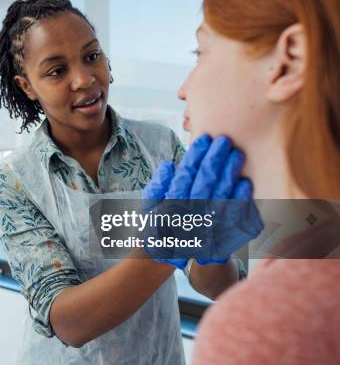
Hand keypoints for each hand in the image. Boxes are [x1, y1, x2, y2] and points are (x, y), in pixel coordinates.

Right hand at [142, 134, 259, 265]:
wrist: (171, 256)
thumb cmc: (159, 224)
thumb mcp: (150, 206)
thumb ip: (157, 186)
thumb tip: (169, 166)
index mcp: (170, 207)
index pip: (184, 178)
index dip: (194, 158)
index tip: (204, 139)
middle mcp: (188, 218)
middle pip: (204, 185)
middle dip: (214, 162)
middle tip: (224, 141)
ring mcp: (205, 228)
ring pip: (219, 198)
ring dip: (229, 176)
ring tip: (236, 154)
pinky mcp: (221, 238)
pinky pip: (232, 219)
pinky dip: (239, 201)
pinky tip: (245, 184)